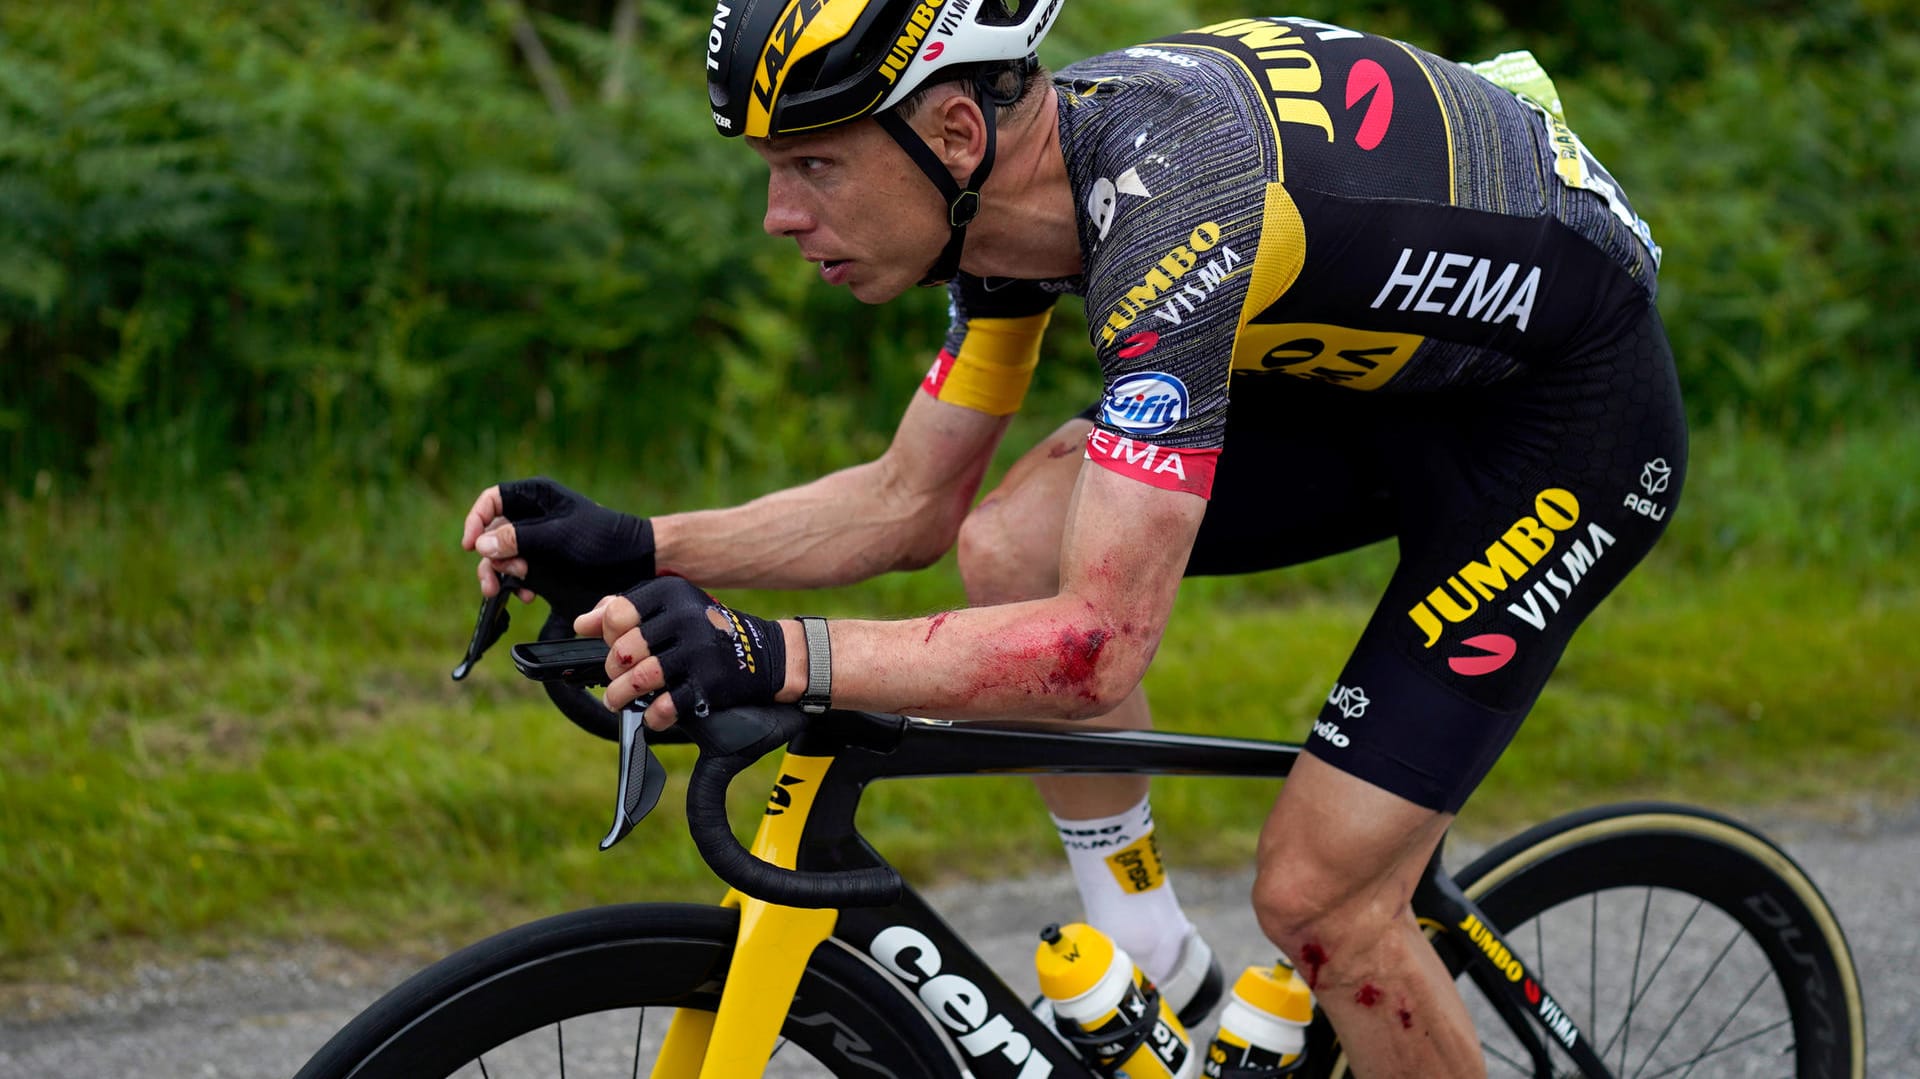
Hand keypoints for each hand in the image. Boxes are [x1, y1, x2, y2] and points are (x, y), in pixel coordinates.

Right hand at [461, 478, 655, 618]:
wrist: (637, 561)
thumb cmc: (604, 538)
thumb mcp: (559, 535)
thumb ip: (520, 538)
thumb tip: (481, 545)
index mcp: (537, 496)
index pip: (493, 499)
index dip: (476, 520)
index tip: (471, 545)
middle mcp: (533, 516)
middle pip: (492, 533)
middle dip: (490, 558)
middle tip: (494, 583)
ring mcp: (538, 541)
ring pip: (503, 556)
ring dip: (501, 575)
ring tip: (511, 591)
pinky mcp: (546, 562)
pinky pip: (520, 573)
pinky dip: (518, 586)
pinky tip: (529, 597)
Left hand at [576, 578, 788, 728]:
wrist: (766, 653)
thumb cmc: (704, 630)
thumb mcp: (669, 608)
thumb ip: (624, 611)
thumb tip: (581, 624)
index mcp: (671, 594)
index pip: (617, 615)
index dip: (606, 635)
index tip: (612, 645)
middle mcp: (685, 618)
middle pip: (624, 650)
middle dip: (613, 669)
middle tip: (615, 678)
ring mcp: (699, 652)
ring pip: (640, 679)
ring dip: (621, 696)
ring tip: (618, 701)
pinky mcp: (710, 683)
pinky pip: (668, 705)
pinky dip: (654, 716)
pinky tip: (653, 716)